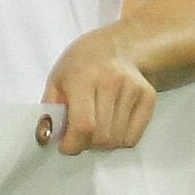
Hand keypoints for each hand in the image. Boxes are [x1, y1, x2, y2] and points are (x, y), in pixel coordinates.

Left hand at [42, 34, 158, 154]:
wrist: (115, 47)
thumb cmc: (80, 66)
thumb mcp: (56, 81)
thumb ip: (49, 111)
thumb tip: (46, 138)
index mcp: (83, 78)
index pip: (84, 125)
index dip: (73, 144)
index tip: (66, 146)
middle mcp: (111, 82)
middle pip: (102, 136)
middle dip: (87, 145)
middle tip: (80, 136)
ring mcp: (133, 90)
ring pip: (117, 140)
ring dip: (103, 144)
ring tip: (96, 130)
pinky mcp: (148, 97)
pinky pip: (133, 137)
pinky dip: (120, 141)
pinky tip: (112, 127)